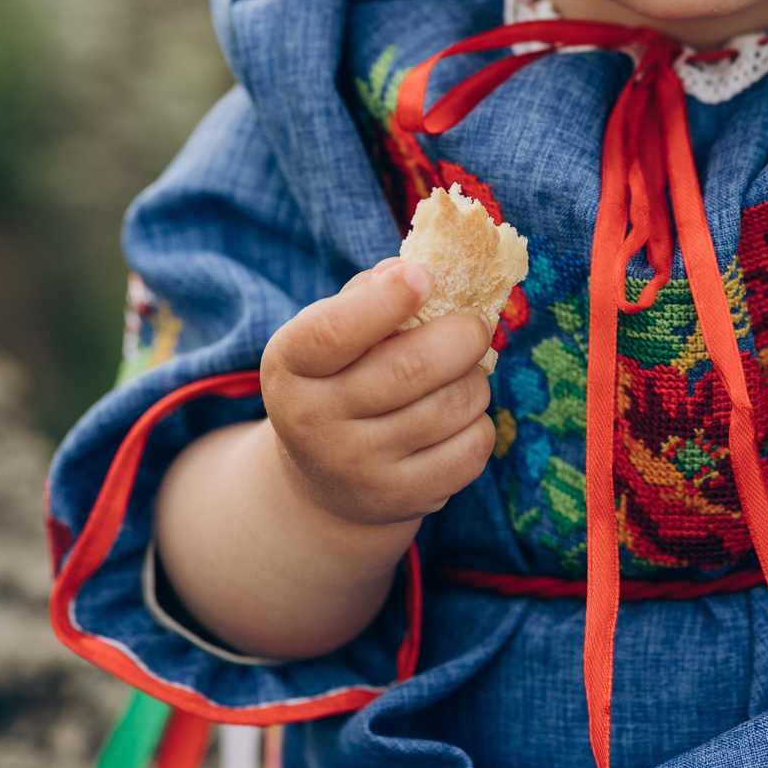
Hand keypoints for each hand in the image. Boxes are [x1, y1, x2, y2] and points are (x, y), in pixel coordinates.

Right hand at [260, 257, 497, 528]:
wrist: (324, 482)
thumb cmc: (338, 380)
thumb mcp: (329, 334)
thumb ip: (367, 294)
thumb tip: (410, 269)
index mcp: (288, 366)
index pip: (333, 332)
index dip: (385, 300)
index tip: (424, 277)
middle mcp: (314, 421)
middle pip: (410, 368)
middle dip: (463, 336)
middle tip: (476, 326)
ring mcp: (357, 467)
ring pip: (451, 405)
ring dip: (475, 379)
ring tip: (463, 373)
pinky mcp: (400, 499)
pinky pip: (470, 450)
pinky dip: (479, 423)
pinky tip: (460, 417)